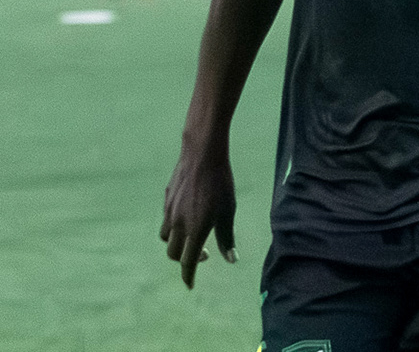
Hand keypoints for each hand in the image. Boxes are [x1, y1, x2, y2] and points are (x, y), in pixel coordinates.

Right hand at [160, 142, 237, 287]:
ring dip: (177, 244)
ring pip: (166, 237)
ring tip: (193, 237)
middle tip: (203, 256)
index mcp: (195, 229)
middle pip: (174, 253)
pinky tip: (187, 217)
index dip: (189, 275)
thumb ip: (227, 237)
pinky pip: (166, 219)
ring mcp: (169, 211)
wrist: (202, 154)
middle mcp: (178, 224)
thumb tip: (231, 260)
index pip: (189, 261)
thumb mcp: (228, 211)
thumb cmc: (221, 183)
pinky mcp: (166, 199)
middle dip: (185, 260)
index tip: (190, 285)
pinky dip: (174, 226)